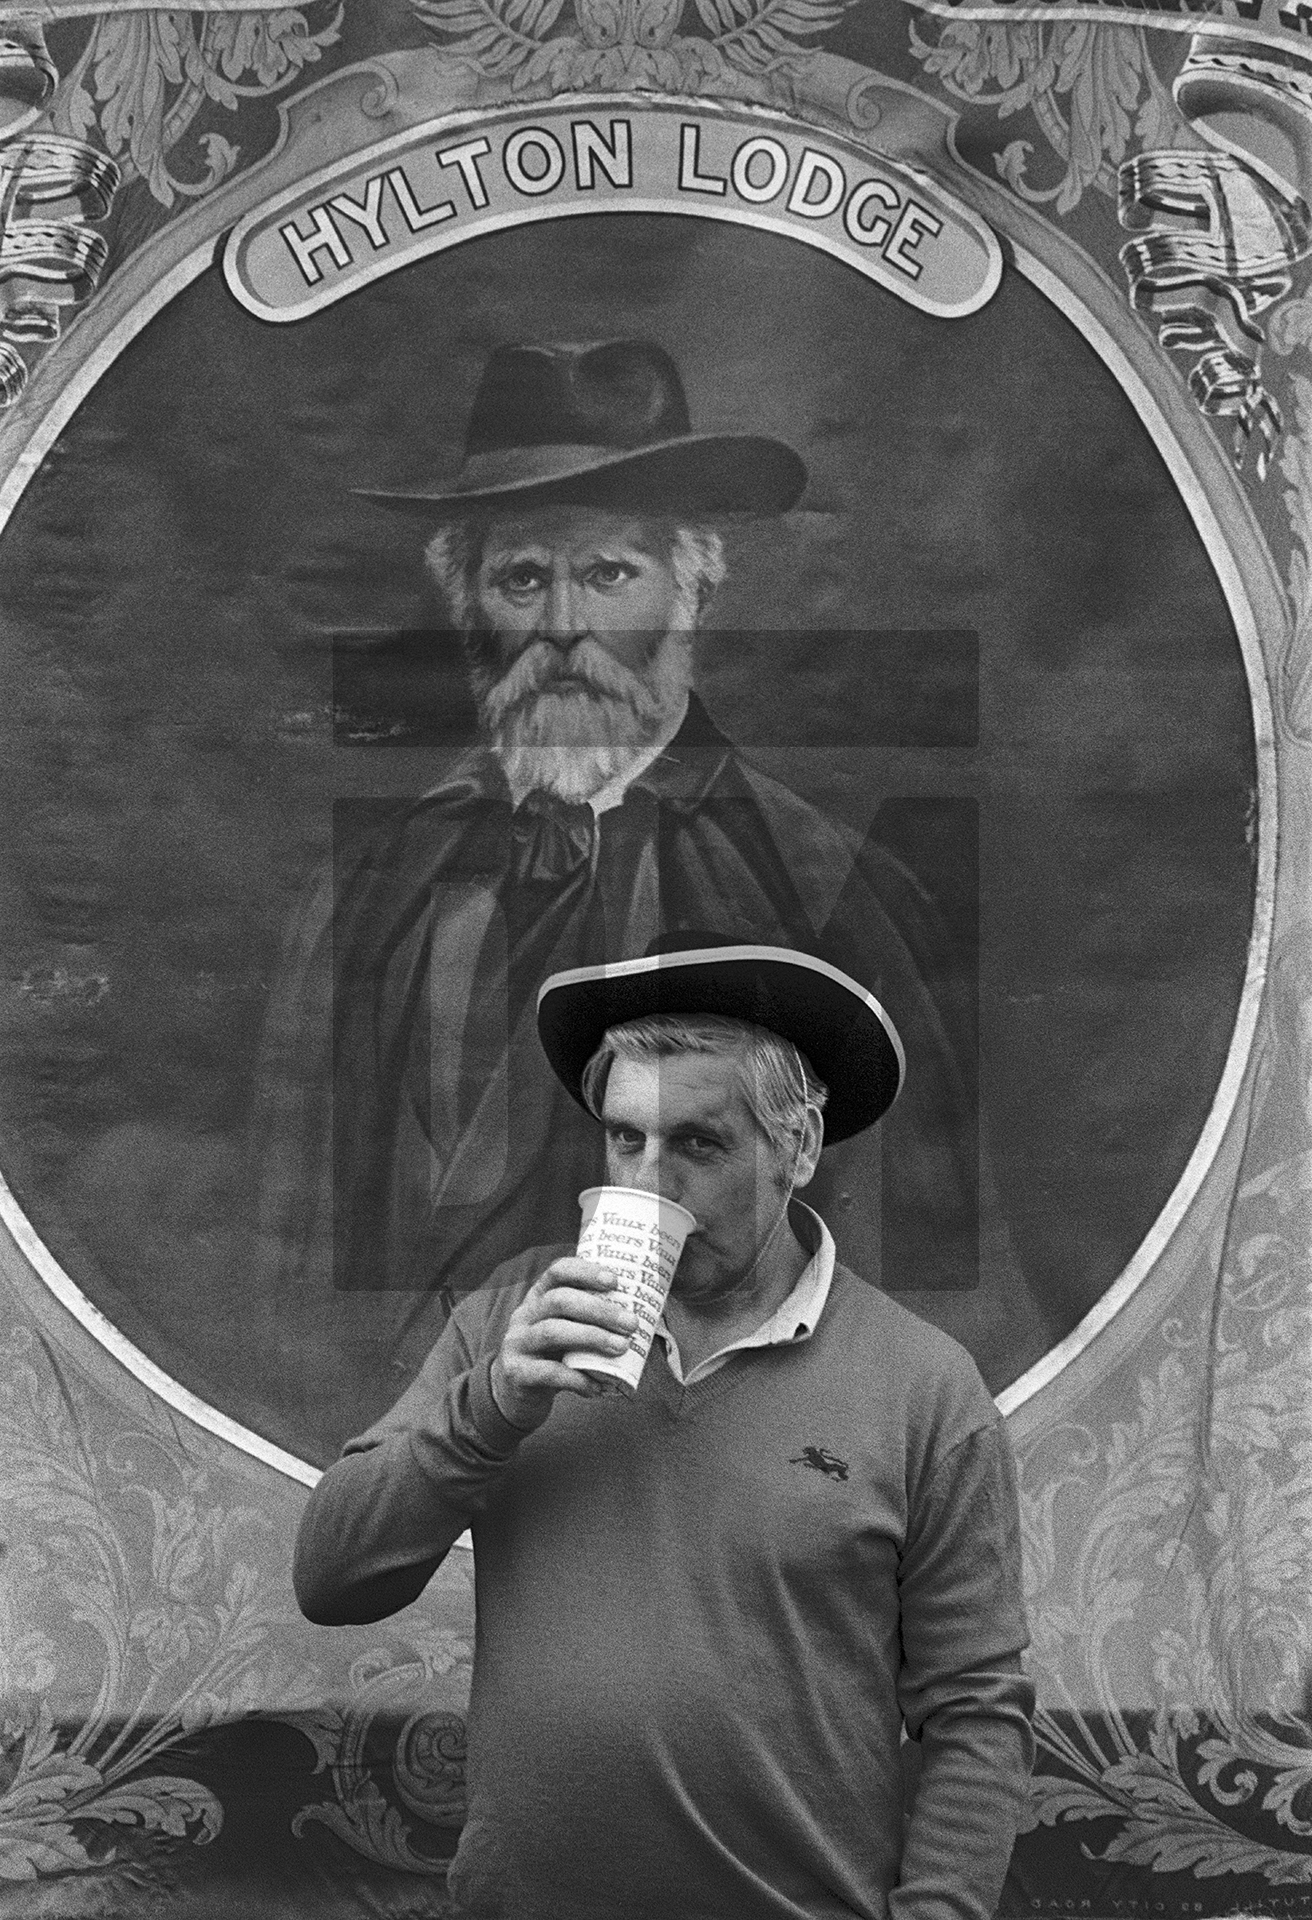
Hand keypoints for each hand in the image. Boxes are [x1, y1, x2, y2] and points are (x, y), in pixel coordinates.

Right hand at [489, 1258, 636, 1432]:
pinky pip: (548, 1372)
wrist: (516, 1392)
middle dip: (599, 1309)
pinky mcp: (517, 1372)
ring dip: (591, 1338)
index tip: (615, 1281)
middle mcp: (524, 1314)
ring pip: (552, 1331)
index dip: (586, 1272)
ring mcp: (517, 1343)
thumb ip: (588, 1320)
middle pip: (559, 1300)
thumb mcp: (565, 1329)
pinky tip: (597, 1387)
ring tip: (620, 1347)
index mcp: (539, 1297)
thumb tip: (640, 1317)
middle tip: (630, 1323)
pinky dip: (576, 1379)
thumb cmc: (553, 1355)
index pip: (558, 1271)